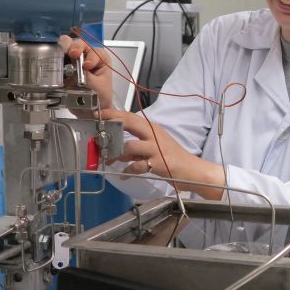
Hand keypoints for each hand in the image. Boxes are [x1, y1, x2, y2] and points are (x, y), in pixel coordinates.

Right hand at [59, 36, 114, 110]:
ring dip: (61, 52)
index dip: (89, 56)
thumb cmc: (100, 98)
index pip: (94, 51)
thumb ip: (88, 76)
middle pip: (78, 45)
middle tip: (72, 54)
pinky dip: (53, 62)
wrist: (90, 112)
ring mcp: (73, 61)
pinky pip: (56, 61)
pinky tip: (52, 65)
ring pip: (65, 50)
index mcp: (101, 58)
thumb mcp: (98, 87)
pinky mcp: (62, 68)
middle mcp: (86, 56)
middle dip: (74, 47)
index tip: (87, 65)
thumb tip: (78, 66)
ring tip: (60, 57)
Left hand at [106, 109, 225, 198]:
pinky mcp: (157, 162)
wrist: (191, 170)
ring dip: (118, 154)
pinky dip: (127, 171)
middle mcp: (154, 134)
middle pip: (130, 123)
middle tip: (98, 127)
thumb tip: (116, 153)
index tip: (99, 113)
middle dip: (113, 124)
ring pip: (130, 146)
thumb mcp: (153, 149)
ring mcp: (156, 148)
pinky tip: (124, 175)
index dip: (114, 114)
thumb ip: (135, 150)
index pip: (131, 116)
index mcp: (153, 128)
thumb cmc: (172, 158)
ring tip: (110, 160)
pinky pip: (136, 166)